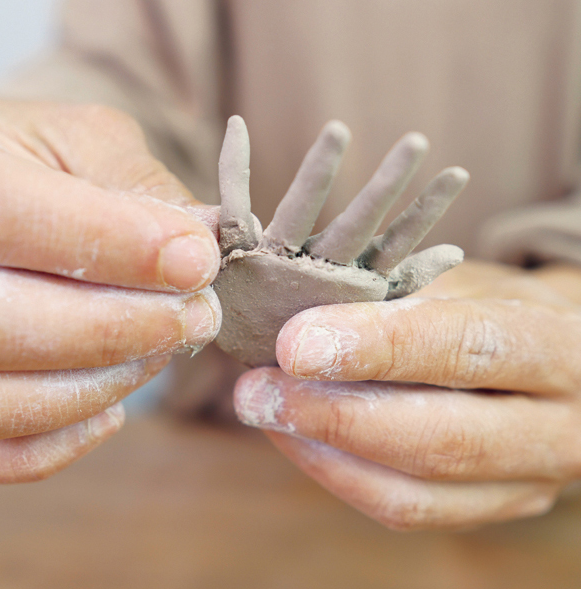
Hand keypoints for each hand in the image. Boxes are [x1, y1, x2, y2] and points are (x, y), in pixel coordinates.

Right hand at [0, 97, 220, 481]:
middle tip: (201, 314)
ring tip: (168, 345)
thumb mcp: (71, 142)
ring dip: (114, 380)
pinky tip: (113, 403)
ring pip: (17, 402)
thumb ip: (135, 182)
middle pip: (21, 328)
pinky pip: (4, 452)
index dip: (120, 247)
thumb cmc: (22, 165)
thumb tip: (204, 240)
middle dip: (135, 327)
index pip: (9, 219)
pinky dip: (71, 434)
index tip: (198, 261)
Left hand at [214, 116, 467, 365]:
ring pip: (300, 211)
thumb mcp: (369, 303)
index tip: (457, 174)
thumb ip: (409, 277)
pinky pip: (233, 207)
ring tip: (339, 130)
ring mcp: (276, 265)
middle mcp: (318, 275)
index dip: (426, 211)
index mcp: (352, 288)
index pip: (396, 243)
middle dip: (387, 184)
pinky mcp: (238, 256)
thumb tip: (457, 253)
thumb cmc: (319, 324)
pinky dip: (234, 167)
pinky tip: (236, 126)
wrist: (252, 360)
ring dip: (318, 170)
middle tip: (416, 141)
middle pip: (358, 224)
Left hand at [234, 260, 580, 529]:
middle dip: (332, 417)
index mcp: (555, 347)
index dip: (377, 347)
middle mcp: (556, 428)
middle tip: (256, 391)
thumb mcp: (464, 283)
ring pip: (415, 494)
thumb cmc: (497, 307)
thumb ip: (399, 301)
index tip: (295, 344)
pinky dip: (338, 475)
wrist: (552, 358)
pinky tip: (296, 437)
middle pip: (439, 440)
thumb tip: (304, 323)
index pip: (466, 347)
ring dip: (323, 454)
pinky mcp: (489, 509)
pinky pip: (405, 510)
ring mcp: (526, 482)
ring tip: (263, 412)